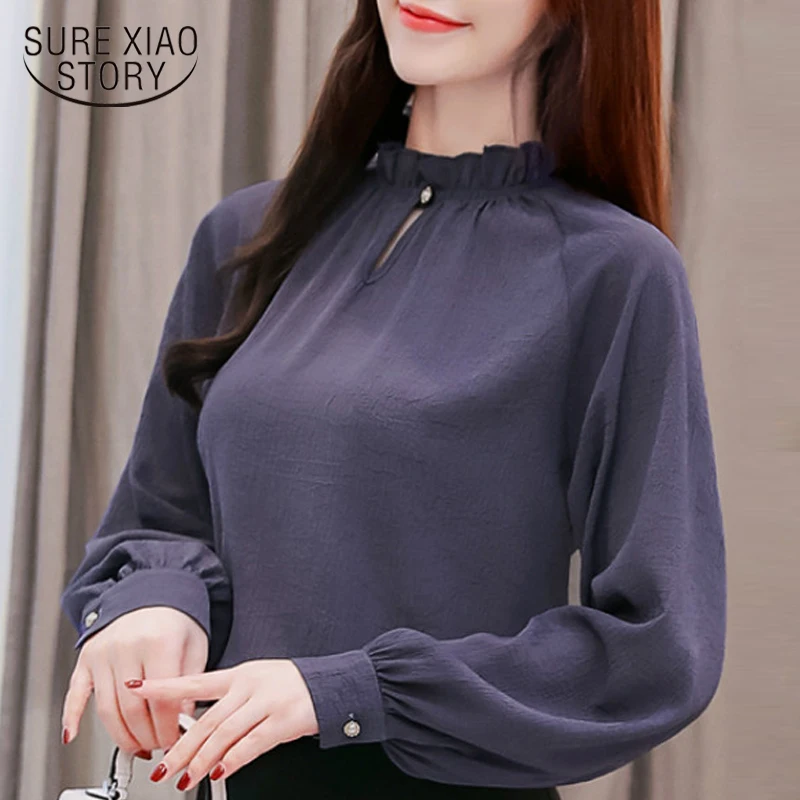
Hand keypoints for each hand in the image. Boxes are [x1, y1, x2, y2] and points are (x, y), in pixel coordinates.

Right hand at [61, 607, 208, 755]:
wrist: (155, 591)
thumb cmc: (178, 619)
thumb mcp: (195, 647)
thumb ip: (189, 684)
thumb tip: (181, 722)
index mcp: (158, 642)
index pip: (161, 701)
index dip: (168, 727)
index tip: (175, 739)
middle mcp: (126, 646)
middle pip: (132, 709)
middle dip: (146, 735)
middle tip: (157, 745)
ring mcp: (103, 652)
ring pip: (106, 708)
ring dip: (121, 735)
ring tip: (137, 745)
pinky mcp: (86, 657)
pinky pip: (75, 692)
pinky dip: (71, 716)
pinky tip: (73, 734)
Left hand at [124, 659, 319, 791]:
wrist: (329, 684)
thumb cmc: (291, 686)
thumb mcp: (257, 681)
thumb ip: (229, 700)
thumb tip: (197, 726)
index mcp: (240, 675)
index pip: (195, 680)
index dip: (165, 687)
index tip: (137, 690)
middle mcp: (249, 686)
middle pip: (207, 719)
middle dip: (180, 746)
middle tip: (161, 767)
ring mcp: (267, 702)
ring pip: (225, 733)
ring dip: (201, 759)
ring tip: (185, 778)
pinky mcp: (283, 721)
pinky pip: (253, 743)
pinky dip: (234, 759)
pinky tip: (222, 771)